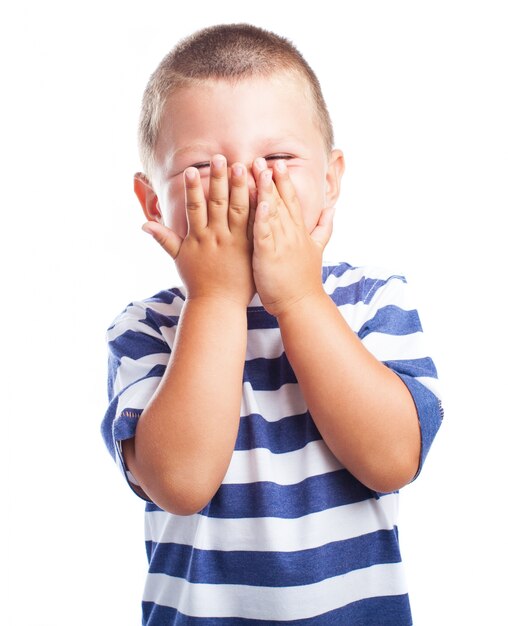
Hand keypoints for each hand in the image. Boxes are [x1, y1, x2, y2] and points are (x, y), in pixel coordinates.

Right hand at [143, 155, 254, 306]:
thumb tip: (143, 224)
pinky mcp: (251, 248)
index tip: (191, 170)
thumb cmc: (198, 281)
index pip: (194, 208)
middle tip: (221, 157)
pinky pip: (256, 225)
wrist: (218, 305)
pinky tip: (264, 191)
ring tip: (243, 166)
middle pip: (217, 204)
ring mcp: (236, 242)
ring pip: (239, 210)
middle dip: (218, 180)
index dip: (192, 189)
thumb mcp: (179, 259)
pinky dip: (260, 208)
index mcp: (198, 238)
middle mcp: (216, 237)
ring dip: (240, 187)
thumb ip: (164, 239)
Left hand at [252, 158, 334, 316]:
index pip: (291, 201)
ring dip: (264, 191)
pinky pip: (265, 235)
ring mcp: (280, 244)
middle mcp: (291, 234)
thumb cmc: (304, 279)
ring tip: (256, 172)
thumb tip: (332, 209)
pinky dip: (262, 219)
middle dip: (271, 179)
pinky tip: (258, 204)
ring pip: (272, 213)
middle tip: (261, 159)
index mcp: (299, 232)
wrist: (301, 304)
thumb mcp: (317, 249)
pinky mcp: (268, 257)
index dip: (284, 181)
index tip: (277, 162)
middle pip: (281, 201)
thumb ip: (324, 227)